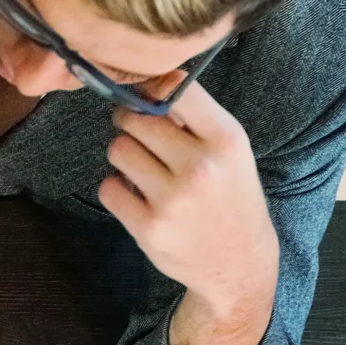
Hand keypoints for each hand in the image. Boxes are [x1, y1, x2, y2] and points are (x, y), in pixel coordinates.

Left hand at [98, 82, 279, 344]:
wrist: (237, 262)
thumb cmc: (230, 197)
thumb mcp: (231, 150)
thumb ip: (195, 118)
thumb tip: (146, 82)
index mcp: (225, 138)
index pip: (176, 89)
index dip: (152, 89)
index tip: (147, 98)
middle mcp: (199, 165)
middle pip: (136, 120)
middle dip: (131, 124)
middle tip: (140, 137)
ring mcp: (172, 199)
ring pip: (118, 151)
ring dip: (124, 157)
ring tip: (144, 170)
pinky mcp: (148, 227)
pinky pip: (108, 189)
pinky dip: (116, 190)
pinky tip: (137, 197)